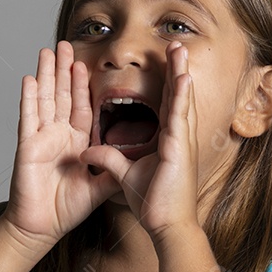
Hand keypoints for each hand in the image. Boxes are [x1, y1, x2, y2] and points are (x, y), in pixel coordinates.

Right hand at [0, 41, 120, 255]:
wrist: (41, 228)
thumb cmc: (65, 210)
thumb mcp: (99, 187)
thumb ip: (115, 170)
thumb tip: (139, 160)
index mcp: (75, 143)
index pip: (81, 107)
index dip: (82, 86)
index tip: (86, 64)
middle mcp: (57, 136)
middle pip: (61, 96)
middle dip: (64, 70)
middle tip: (67, 44)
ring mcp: (41, 139)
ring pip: (44, 99)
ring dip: (46, 74)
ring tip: (48, 50)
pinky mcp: (28, 148)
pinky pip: (29, 119)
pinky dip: (28, 99)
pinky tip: (29, 78)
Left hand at [78, 41, 199, 243]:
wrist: (168, 226)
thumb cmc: (156, 205)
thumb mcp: (125, 176)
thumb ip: (108, 159)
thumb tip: (88, 151)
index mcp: (168, 141)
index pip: (166, 105)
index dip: (165, 83)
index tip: (164, 63)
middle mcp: (178, 138)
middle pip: (176, 96)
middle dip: (176, 69)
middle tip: (176, 45)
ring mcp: (182, 142)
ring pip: (181, 100)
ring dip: (181, 73)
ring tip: (179, 49)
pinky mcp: (180, 149)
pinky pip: (179, 116)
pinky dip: (181, 95)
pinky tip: (182, 77)